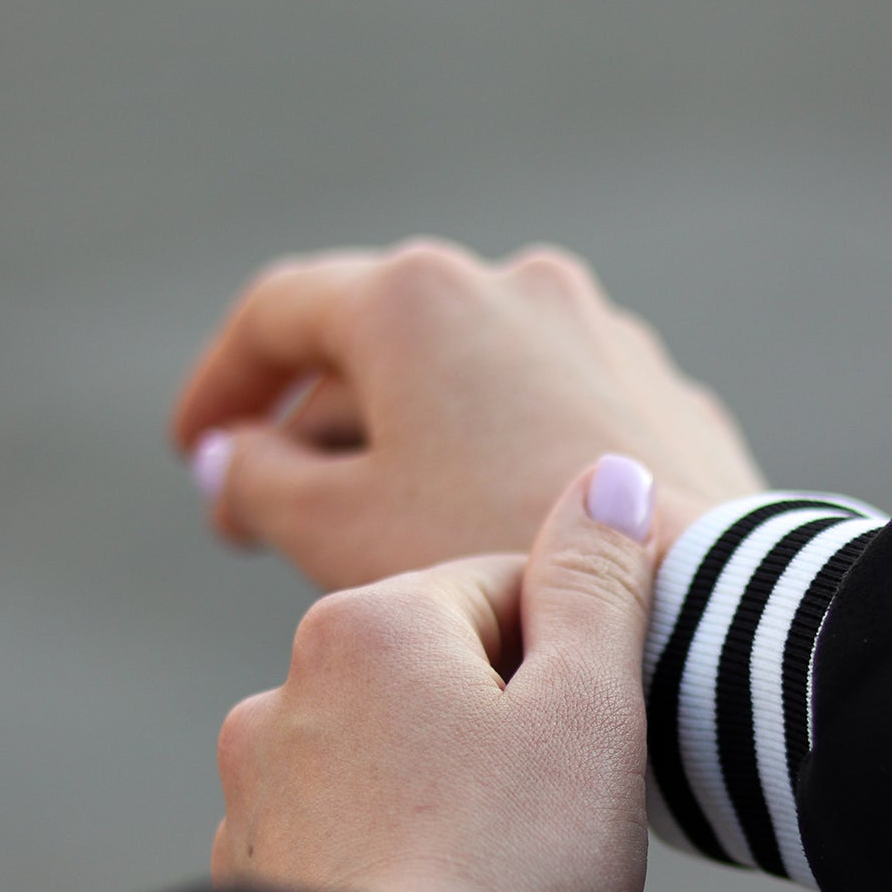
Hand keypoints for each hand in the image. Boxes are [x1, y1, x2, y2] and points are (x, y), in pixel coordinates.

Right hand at [172, 240, 765, 588]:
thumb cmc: (500, 562)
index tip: (196, 452)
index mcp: (416, 298)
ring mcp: (601, 336)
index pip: (279, 314)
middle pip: (381, 347)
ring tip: (388, 536)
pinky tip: (494, 536)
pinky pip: (553, 417)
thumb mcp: (340, 532)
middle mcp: (514, 285)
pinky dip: (503, 459)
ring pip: (474, 384)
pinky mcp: (662, 397)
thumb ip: (259, 483)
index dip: (221, 385)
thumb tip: (230, 459)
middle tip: (275, 515)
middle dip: (320, 429)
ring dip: (415, 445)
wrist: (695, 605)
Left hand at [211, 456, 658, 891]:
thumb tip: (611, 476)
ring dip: (445, 797)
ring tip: (502, 885)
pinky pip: (343, 846)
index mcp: (368, 628)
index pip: (504, 591)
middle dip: (506, 729)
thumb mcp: (590, 714)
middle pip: (439, 676)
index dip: (579, 660)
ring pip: (387, 762)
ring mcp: (254, 800)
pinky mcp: (249, 891)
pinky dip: (393, 866)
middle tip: (563, 824)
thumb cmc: (520, 878)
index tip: (607, 743)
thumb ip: (598, 583)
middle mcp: (283, 698)